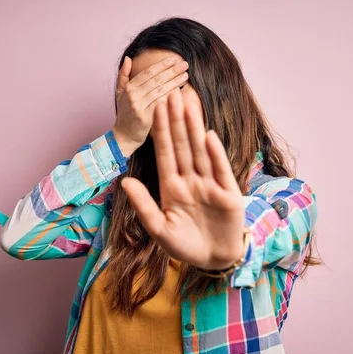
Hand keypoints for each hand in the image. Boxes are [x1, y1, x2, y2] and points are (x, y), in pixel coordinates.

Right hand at [113, 56, 188, 156]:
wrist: (123, 137)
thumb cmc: (125, 115)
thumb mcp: (120, 94)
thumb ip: (123, 76)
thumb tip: (128, 58)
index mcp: (129, 87)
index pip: (148, 72)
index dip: (162, 65)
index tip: (175, 59)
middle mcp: (132, 95)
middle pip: (156, 80)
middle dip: (172, 71)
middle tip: (185, 65)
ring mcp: (138, 106)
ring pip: (160, 91)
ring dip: (174, 82)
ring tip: (185, 76)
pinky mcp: (145, 118)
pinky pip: (161, 104)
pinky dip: (171, 97)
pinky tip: (181, 92)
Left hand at [120, 89, 244, 269]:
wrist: (213, 260)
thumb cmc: (185, 245)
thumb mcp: (159, 229)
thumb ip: (143, 205)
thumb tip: (124, 181)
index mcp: (172, 187)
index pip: (165, 154)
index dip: (160, 132)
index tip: (155, 108)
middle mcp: (191, 181)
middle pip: (182, 146)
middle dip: (176, 121)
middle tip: (172, 93)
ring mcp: (210, 185)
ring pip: (200, 152)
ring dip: (194, 129)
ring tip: (189, 104)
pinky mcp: (228, 194)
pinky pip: (220, 170)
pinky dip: (214, 154)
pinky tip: (208, 136)